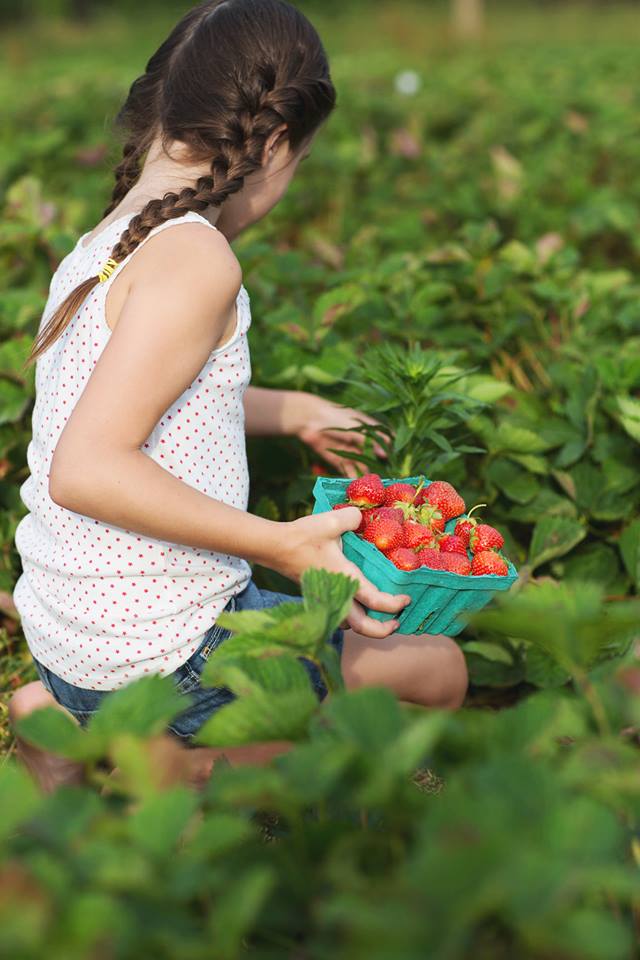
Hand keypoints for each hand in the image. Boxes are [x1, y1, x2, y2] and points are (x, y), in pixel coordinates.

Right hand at [276, 507, 410, 638]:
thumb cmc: (303, 536)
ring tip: (379, 616)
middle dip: (382, 630)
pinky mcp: (319, 596)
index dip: (394, 604)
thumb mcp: (331, 520)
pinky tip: (357, 603)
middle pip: (363, 627)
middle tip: (397, 623)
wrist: (275, 547)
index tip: (406, 599)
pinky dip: (352, 616)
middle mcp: (337, 594)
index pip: (376, 601)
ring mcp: (326, 599)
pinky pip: (340, 615)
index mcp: (346, 578)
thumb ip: (353, 518)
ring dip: (365, 626)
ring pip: (349, 624)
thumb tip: (362, 519)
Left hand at [295, 393, 385, 478]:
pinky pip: (348, 471)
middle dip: (380, 467)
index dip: (390, 451)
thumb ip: (369, 441)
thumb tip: (384, 455)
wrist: (310, 420)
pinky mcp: (338, 460)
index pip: (384, 441)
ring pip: (362, 466)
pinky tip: (357, 485)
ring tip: (372, 485)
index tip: (397, 461)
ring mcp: (350, 451)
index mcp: (368, 430)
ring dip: (366, 475)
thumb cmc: (335, 418)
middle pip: (374, 457)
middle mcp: (361, 442)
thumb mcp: (354, 428)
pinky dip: (352, 478)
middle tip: (386, 479)